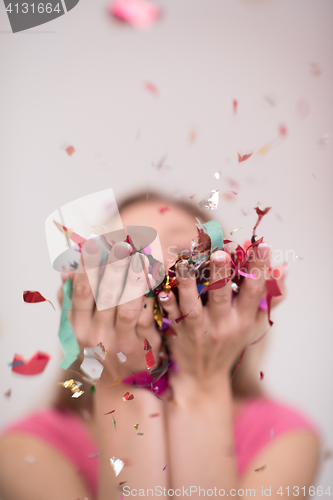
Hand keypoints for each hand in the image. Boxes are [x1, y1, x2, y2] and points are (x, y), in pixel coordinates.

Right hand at [57, 238, 161, 380]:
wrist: (119, 383)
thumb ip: (70, 300)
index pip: (82, 292)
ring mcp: (122, 342)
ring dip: (134, 279)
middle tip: (121, 244)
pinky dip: (151, 296)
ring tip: (139, 257)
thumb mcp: (77, 328)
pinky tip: (154, 278)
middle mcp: (98, 337)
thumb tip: (66, 271)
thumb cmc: (97, 348)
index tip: (95, 243)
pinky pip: (148, 317)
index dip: (88, 267)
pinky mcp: (145, 346)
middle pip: (106, 296)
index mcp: (78, 328)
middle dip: (114, 268)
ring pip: (128, 306)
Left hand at [157, 243, 286, 386]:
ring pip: (192, 305)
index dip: (259, 268)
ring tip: (184, 264)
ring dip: (188, 283)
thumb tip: (283, 267)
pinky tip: (162, 289)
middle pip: (221, 296)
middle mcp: (222, 324)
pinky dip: (166, 303)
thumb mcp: (252, 324)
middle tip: (220, 252)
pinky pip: (171, 316)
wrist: (203, 378)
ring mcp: (199, 329)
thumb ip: (268, 297)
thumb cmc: (229, 344)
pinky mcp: (179, 333)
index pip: (255, 290)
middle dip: (221, 273)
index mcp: (243, 319)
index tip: (262, 245)